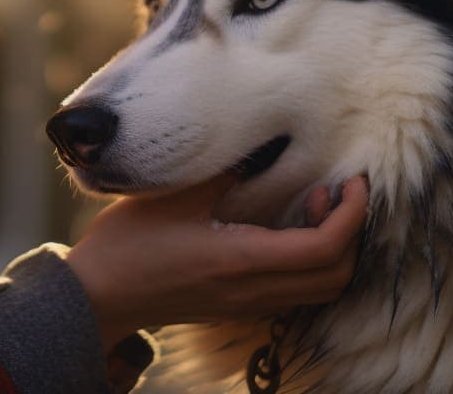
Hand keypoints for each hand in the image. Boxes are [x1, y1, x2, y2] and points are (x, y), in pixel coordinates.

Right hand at [65, 176, 368, 349]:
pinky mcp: (238, 307)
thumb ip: (226, 171)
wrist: (97, 295)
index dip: (353, 215)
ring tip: (309, 206)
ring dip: (331, 249)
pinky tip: (284, 229)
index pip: (326, 248)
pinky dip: (310, 262)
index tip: (354, 182)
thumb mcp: (177, 195)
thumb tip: (262, 146)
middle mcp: (254, 291)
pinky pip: (296, 291)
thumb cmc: (129, 244)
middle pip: (336, 276)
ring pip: (320, 288)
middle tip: (332, 191)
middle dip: (350, 232)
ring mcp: (248, 304)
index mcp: (244, 261)